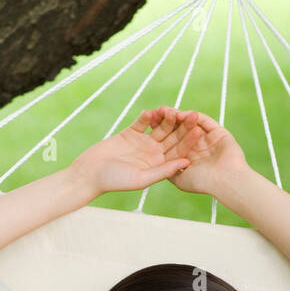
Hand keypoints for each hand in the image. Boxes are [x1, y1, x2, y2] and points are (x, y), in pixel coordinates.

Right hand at [69, 108, 194, 195]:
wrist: (90, 173)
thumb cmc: (115, 181)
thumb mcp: (142, 178)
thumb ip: (163, 171)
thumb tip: (186, 163)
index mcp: (159, 166)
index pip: (178, 151)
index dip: (188, 141)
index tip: (198, 131)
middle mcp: (154, 153)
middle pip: (171, 137)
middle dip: (182, 126)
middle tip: (192, 114)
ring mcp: (143, 142)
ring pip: (158, 127)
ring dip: (165, 118)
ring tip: (172, 109)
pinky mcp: (130, 132)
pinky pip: (142, 122)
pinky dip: (147, 116)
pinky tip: (153, 111)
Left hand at [158, 109, 248, 196]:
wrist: (226, 181)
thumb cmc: (203, 184)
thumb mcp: (180, 180)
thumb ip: (169, 171)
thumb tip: (156, 165)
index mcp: (187, 156)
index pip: (171, 140)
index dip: (160, 132)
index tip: (149, 124)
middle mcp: (196, 146)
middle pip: (179, 130)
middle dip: (167, 120)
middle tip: (156, 112)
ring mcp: (207, 138)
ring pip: (190, 123)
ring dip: (178, 116)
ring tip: (166, 110)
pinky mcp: (217, 132)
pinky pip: (203, 121)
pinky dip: (192, 116)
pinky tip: (181, 114)